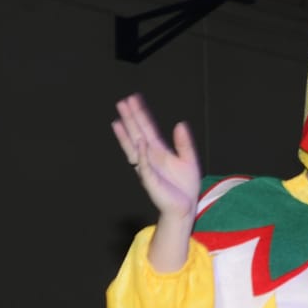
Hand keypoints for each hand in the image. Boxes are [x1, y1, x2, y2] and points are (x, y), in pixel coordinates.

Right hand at [110, 94, 200, 225]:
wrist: (185, 208)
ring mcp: (148, 168)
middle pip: (137, 133)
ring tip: (118, 119)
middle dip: (130, 119)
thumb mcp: (189, 160)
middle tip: (121, 102)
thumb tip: (180, 124)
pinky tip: (139, 142)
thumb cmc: (185, 187)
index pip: (148, 128)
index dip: (141, 114)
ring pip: (134, 148)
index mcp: (159, 151)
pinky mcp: (151, 181)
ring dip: (127, 134)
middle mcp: (150, 157)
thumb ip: (184, 143)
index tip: (134, 99)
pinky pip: (145, 166)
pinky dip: (142, 155)